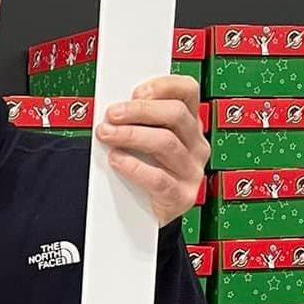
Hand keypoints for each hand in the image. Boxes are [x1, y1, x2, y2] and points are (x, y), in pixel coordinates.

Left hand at [96, 74, 208, 227]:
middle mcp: (196, 144)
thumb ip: (135, 120)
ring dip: (131, 135)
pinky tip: (117, 160)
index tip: (136, 91)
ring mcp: (192, 171)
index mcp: (189, 124)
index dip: (163, 86)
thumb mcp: (142, 140)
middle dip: (140, 111)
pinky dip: (134, 167)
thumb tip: (114, 105)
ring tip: (107, 135)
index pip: (188, 91)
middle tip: (112, 114)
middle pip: (176, 114)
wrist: (145, 217)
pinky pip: (159, 179)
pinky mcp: (182, 196)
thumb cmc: (142, 171)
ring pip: (166, 143)